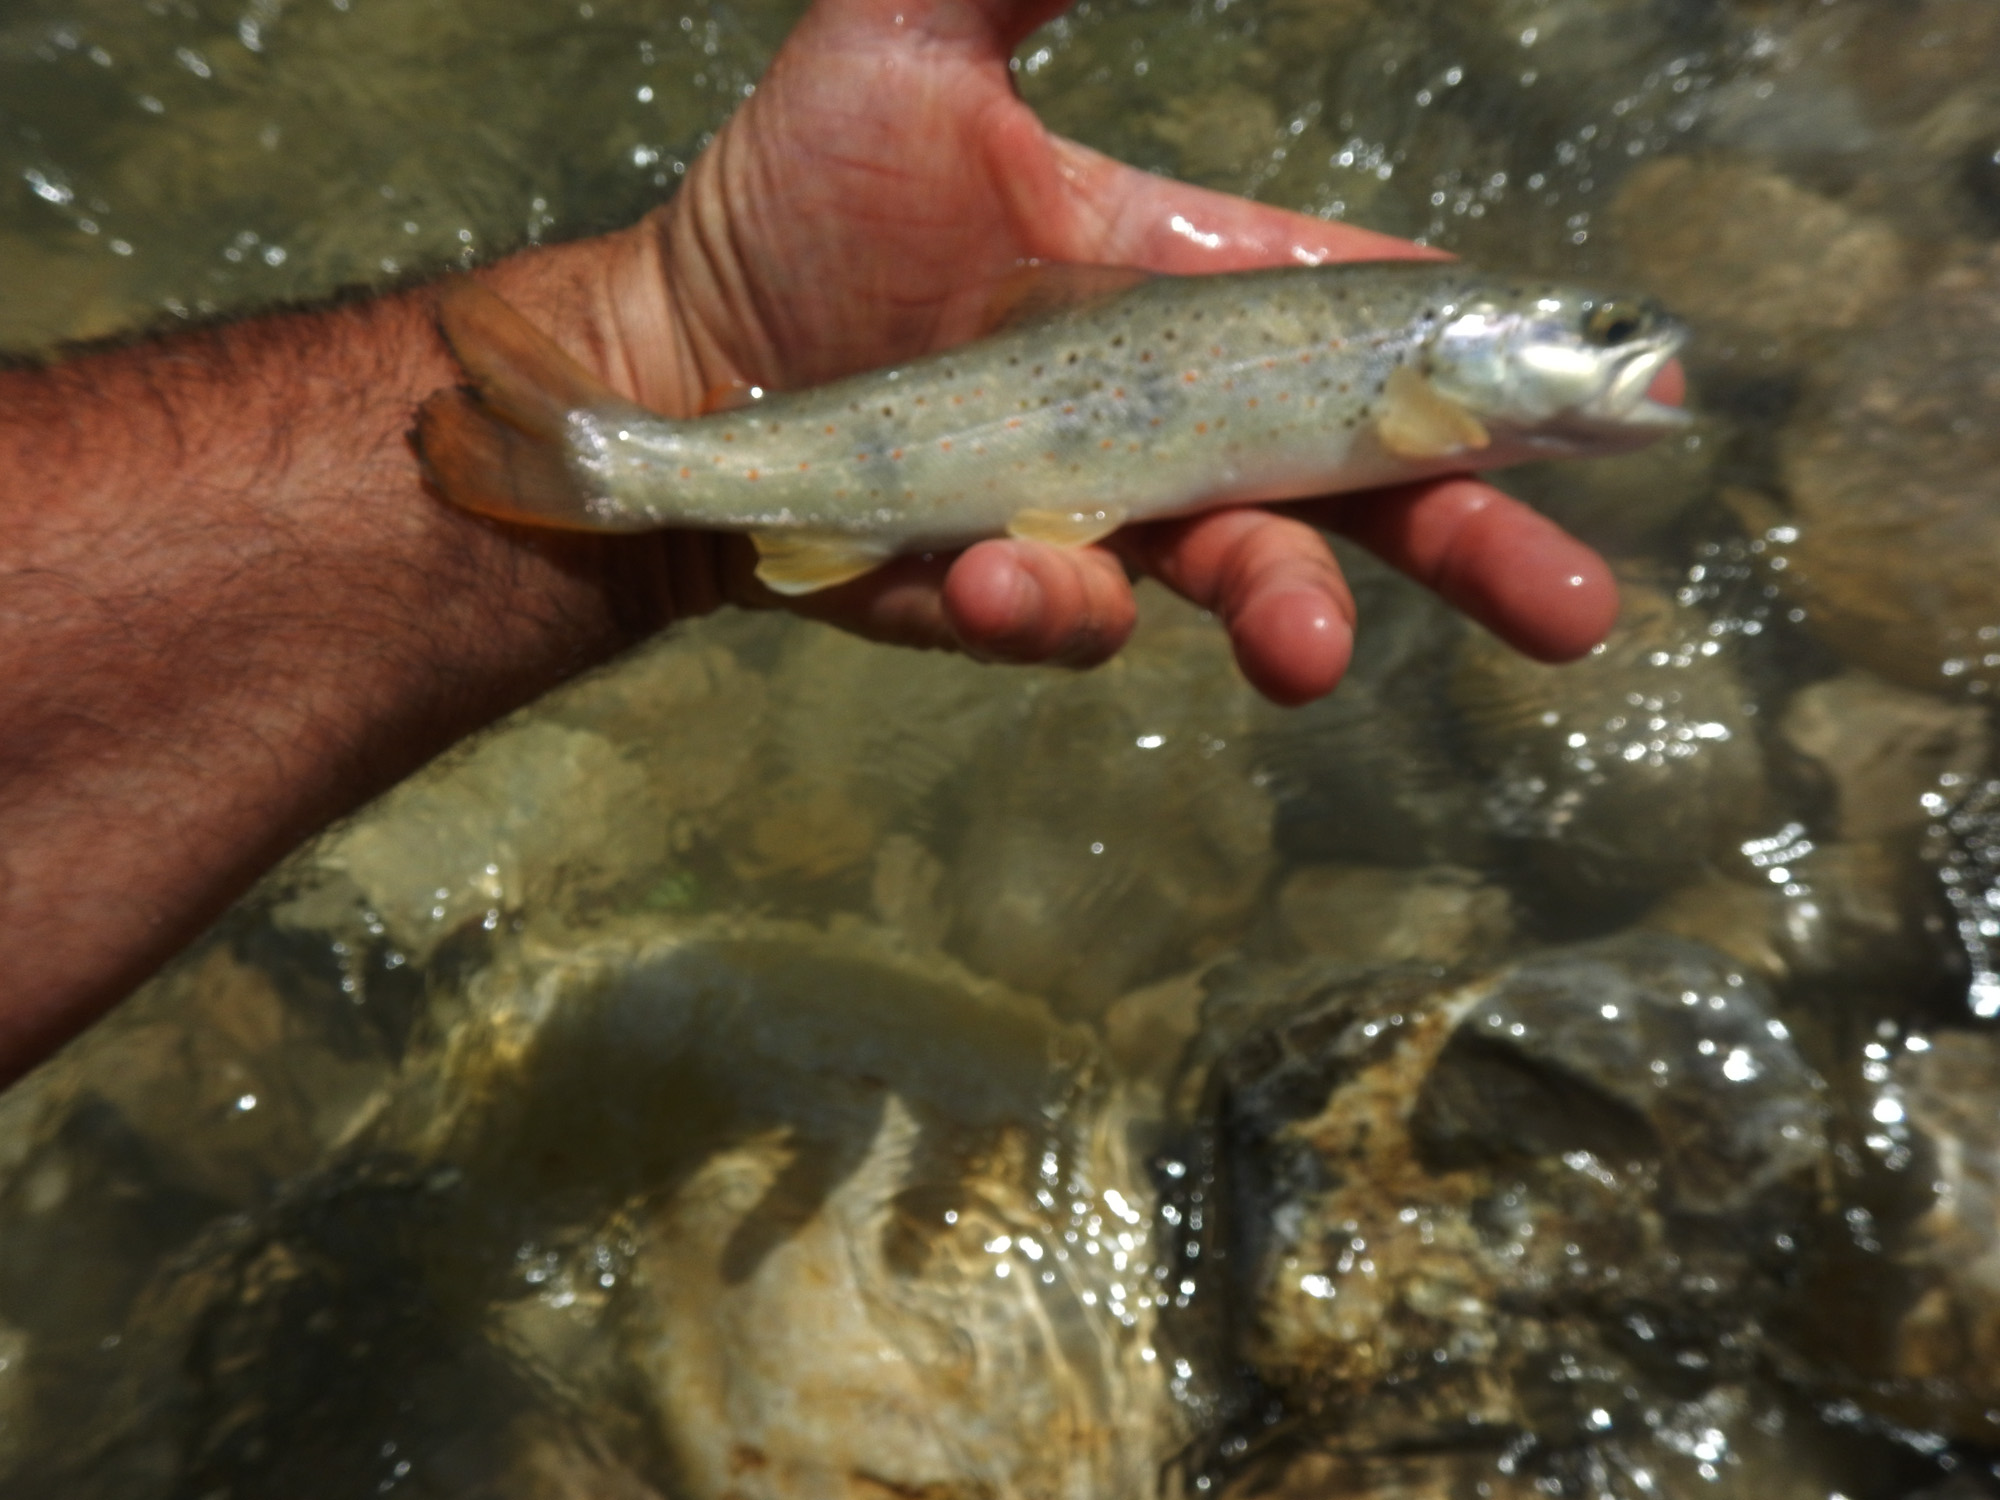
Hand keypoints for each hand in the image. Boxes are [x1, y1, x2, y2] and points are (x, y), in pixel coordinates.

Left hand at [575, 0, 1624, 702]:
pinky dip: (1056, 600)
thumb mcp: (905, 46)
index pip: (1385, 329)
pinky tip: (1008, 564)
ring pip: (1242, 579)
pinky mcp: (1012, 590)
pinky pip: (1069, 613)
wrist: (681, 353)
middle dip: (1478, 551)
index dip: (1502, 365)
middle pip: (1372, 494)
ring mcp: (1106, 517)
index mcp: (1202, 293)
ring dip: (1289, 614)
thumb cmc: (791, 202)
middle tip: (1574, 614)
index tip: (1621, 400)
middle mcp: (1182, 419)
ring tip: (1303, 649)